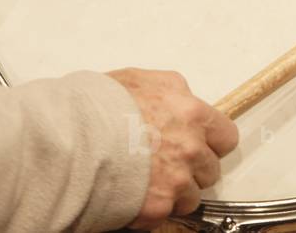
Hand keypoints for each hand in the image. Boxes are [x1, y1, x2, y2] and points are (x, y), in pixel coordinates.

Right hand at [107, 69, 238, 229]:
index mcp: (191, 113)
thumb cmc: (96, 105)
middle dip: (192, 169)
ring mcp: (176, 179)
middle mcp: (191, 148)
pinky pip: (165, 215)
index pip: (226, 136)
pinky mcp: (157, 206)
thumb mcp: (140, 80)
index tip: (200, 145)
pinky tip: (132, 196)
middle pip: (210, 169)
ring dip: (174, 193)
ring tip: (146, 182)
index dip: (212, 143)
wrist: (70, 137)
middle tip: (166, 164)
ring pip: (191, 197)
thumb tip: (177, 99)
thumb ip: (169, 92)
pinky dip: (152, 210)